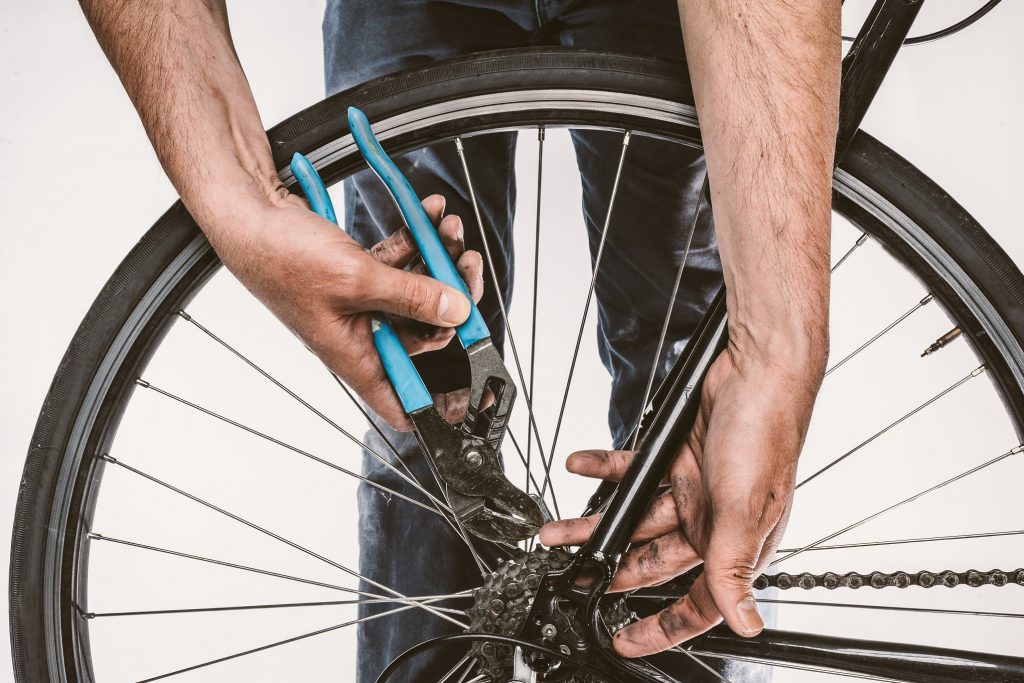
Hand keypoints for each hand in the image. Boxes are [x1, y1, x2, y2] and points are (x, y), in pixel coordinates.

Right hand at [209, 193, 482, 429]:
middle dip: (453, 298)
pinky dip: (417, 238)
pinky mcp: (359, 272)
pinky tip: (430, 213)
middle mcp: (362, 335)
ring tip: (449, 228)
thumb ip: (411, 295)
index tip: (476, 394)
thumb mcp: (356, 279)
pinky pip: (400, 261)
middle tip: (467, 265)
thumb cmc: (280, 258)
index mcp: (356, 356)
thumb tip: (457, 311)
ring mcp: (362, 303)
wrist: (249, 214)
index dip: (439, 406)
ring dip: (439, 258)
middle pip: (425, 332)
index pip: (402, 403)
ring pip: (417, 290)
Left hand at [540, 343, 823, 656]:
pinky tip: (580, 466)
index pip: (697, 603)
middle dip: (609, 571)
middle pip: (650, 561)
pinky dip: (604, 469)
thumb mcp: (744, 510)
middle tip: (572, 577)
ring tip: (557, 531)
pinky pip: (632, 471)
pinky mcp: (676, 457)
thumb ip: (733, 568)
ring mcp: (692, 488)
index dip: (661, 627)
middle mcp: (712, 521)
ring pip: (633, 517)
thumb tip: (746, 625)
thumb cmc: (766, 436)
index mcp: (734, 544)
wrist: (758, 371)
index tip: (624, 640)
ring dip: (594, 522)